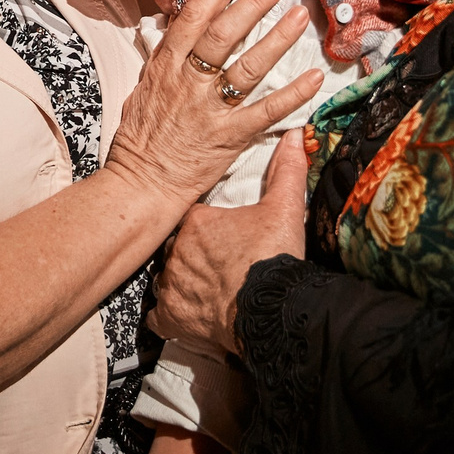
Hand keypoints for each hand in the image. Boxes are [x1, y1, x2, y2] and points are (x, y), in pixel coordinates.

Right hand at [103, 0, 324, 210]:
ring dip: (276, 39)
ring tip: (298, 15)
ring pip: (247, 67)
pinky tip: (315, 76)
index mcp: (165, 67)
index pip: (192, 19)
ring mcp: (209, 109)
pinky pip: (266, 111)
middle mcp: (188, 83)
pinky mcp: (229, 137)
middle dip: (251, 4)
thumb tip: (178, 30)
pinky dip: (293, 94)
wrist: (141, 184)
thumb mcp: (143, 90)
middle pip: (222, 35)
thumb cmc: (140, 139)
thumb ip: (163, 61)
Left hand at [150, 129, 307, 356]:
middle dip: (192, 256)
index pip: (193, 219)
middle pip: (178, 248)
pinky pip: (159, 315)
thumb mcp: (284, 208)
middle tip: (216, 266)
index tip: (222, 237)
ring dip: (181, 284)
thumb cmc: (273, 258)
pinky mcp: (171, 316)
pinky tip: (187, 315)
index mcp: (197, 222)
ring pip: (167, 279)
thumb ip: (286, 171)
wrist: (271, 309)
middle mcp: (177, 251)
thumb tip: (293, 137)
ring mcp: (171, 285)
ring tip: (206, 290)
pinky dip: (171, 315)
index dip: (208, 229)